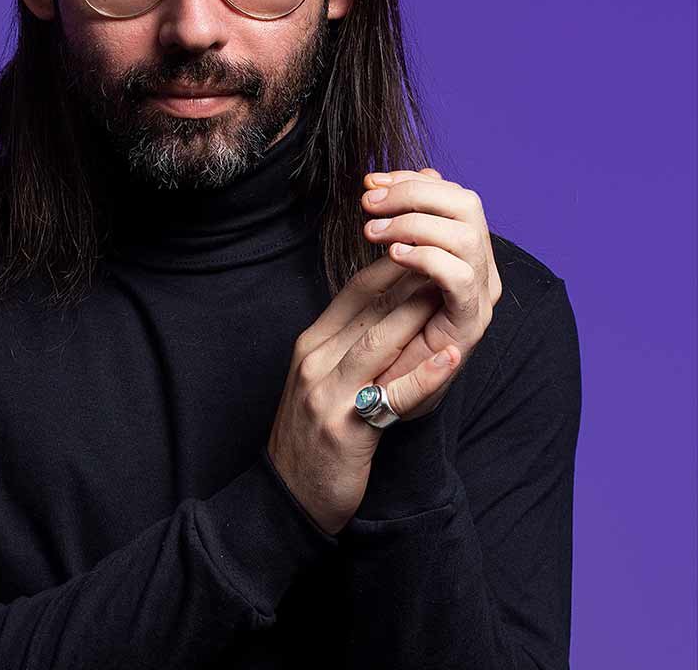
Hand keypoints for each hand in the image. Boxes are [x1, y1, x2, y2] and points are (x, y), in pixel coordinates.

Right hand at [267, 254, 461, 535]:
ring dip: (419, 315)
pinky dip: (423, 375)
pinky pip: (390, 397)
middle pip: (369, 309)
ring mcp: (326, 391)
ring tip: (454, 294)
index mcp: (312, 343)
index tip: (429, 248)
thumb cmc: (313, 435)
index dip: (393, 266)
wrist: (286, 494)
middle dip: (413, 281)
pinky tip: (450, 358)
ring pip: (378, 341)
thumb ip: (348, 344)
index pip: (355, 292)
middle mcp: (315, 358)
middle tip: (453, 259)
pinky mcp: (343, 427)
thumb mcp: (321, 378)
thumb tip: (392, 309)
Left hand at [360, 167, 502, 418]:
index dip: (411, 181)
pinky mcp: (467, 330)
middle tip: (369, 203)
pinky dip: (430, 260)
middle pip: (467, 206)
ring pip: (467, 237)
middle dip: (415, 195)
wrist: (373, 409)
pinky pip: (460, 282)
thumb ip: (392, 236)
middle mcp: (480, 274)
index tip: (370, 181)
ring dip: (417, 224)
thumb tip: (383, 184)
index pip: (452, 195)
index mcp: (463, 255)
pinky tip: (396, 254)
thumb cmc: (379, 343)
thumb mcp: (384, 279)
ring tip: (375, 231)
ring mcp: (478, 301)